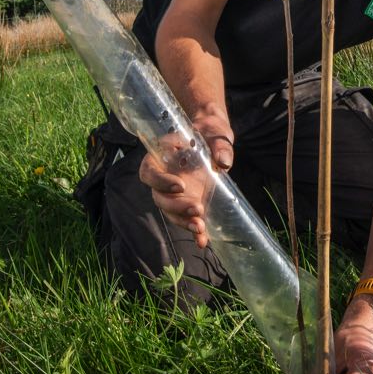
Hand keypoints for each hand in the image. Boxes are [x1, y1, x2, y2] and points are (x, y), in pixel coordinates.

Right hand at [138, 113, 233, 248]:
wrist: (214, 139)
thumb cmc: (209, 132)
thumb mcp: (215, 132)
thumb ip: (219, 144)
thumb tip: (223, 162)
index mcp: (161, 157)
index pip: (149, 172)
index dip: (160, 182)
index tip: (180, 185)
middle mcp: (164, 177)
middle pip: (159, 197)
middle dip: (176, 207)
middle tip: (197, 209)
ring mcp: (175, 193)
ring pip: (170, 211)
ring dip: (183, 221)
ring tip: (200, 227)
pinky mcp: (188, 203)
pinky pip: (186, 219)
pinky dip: (194, 232)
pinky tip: (203, 241)